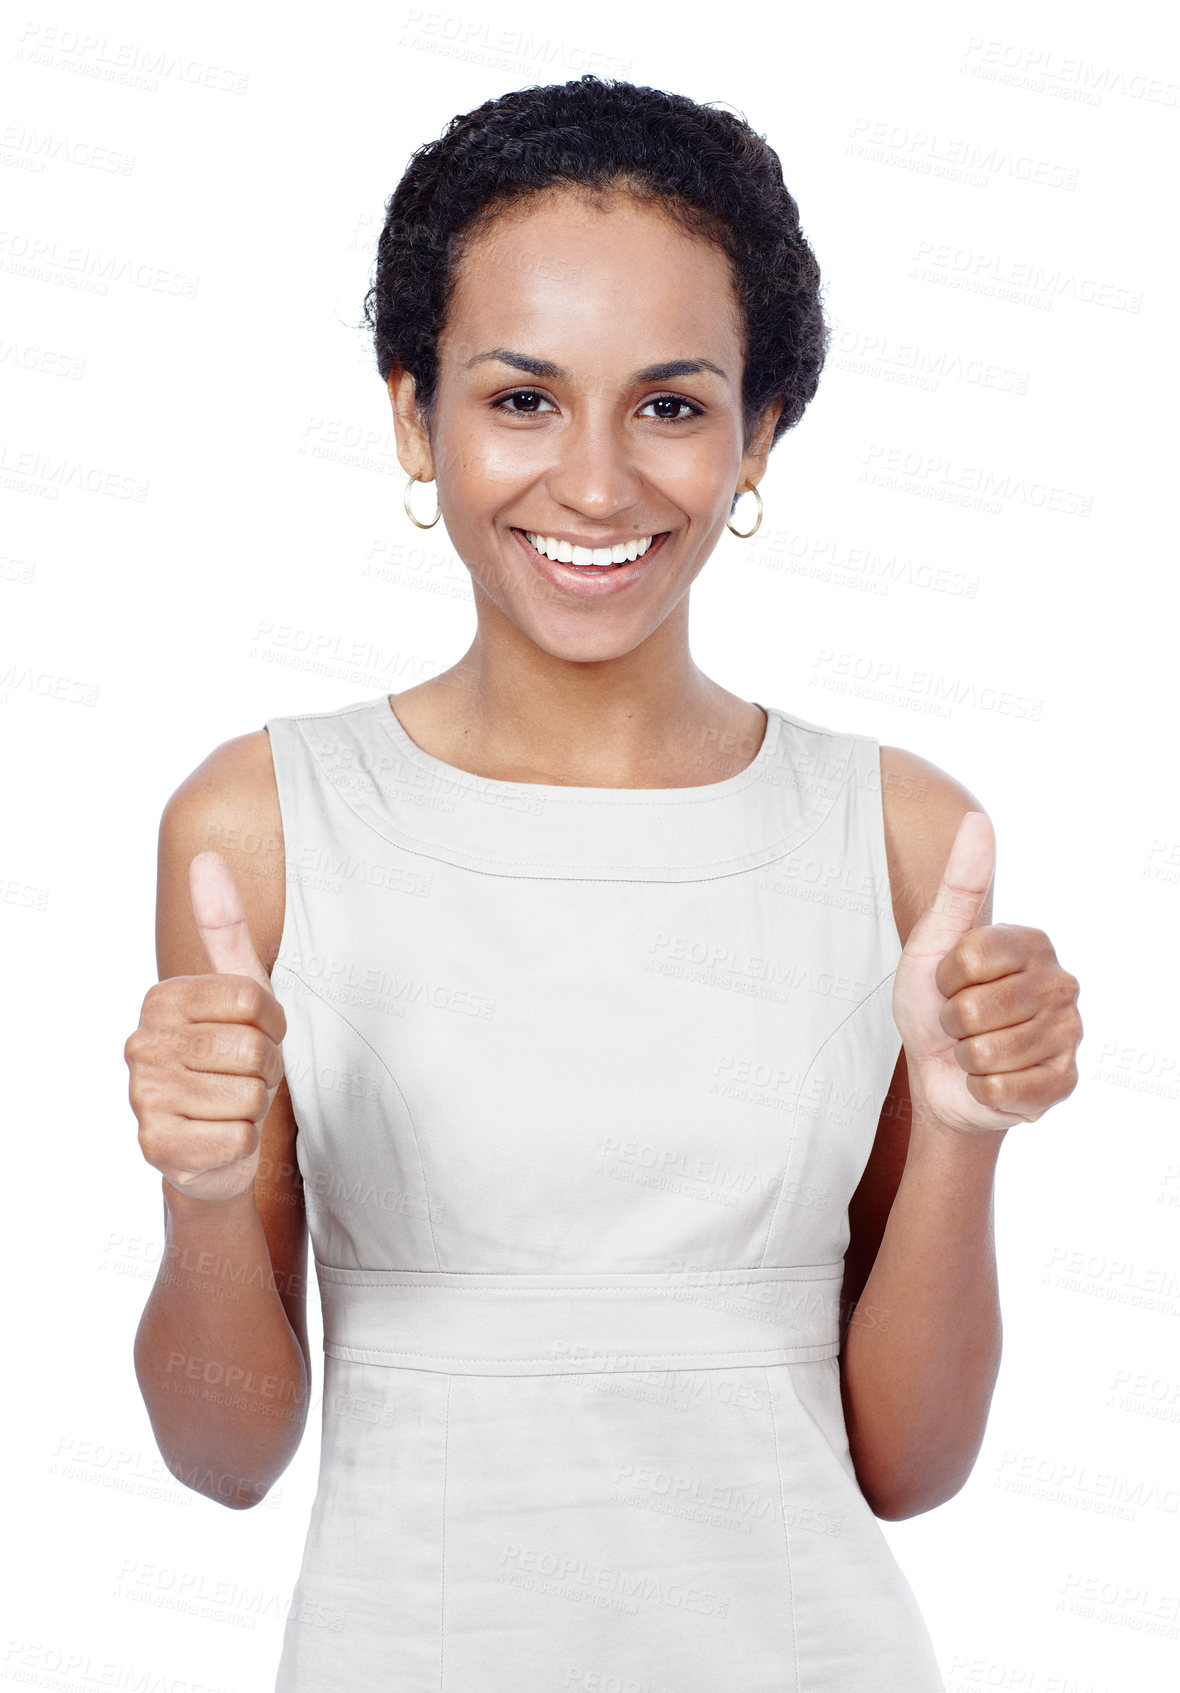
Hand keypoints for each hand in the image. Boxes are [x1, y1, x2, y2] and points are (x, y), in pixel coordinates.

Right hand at [124, 852, 286, 1200]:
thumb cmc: (230, 1058)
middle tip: (244, 1074)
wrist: (211, 1144)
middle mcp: (141, 1044)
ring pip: (250, 1095)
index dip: (273, 1023)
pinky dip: (243, 1142)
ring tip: (231, 1104)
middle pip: (252, 1048)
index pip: (253, 1000)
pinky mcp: (157, 1147)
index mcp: (162, 1000)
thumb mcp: (239, 989)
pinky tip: (220, 1136)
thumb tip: (206, 856)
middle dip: (266, 1067)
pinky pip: (239, 1138)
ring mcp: (143, 1097)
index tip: (257, 1033)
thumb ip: (224, 925)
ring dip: (254, 1105)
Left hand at [892, 810, 1081, 1134]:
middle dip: (951, 1021)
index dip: (943, 977)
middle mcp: (1062, 983)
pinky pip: (1003, 1091)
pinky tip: (991, 1078)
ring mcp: (1069, 1035)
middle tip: (959, 1022)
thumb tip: (978, 819)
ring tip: (973, 1048)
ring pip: (987, 1053)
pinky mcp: (1064, 1082)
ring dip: (964, 1057)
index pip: (969, 957)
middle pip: (974, 1009)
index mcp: (1033, 942)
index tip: (948, 980)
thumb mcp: (933, 941)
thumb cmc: (933, 1002)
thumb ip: (958, 884)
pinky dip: (981, 1089)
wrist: (937, 1073)